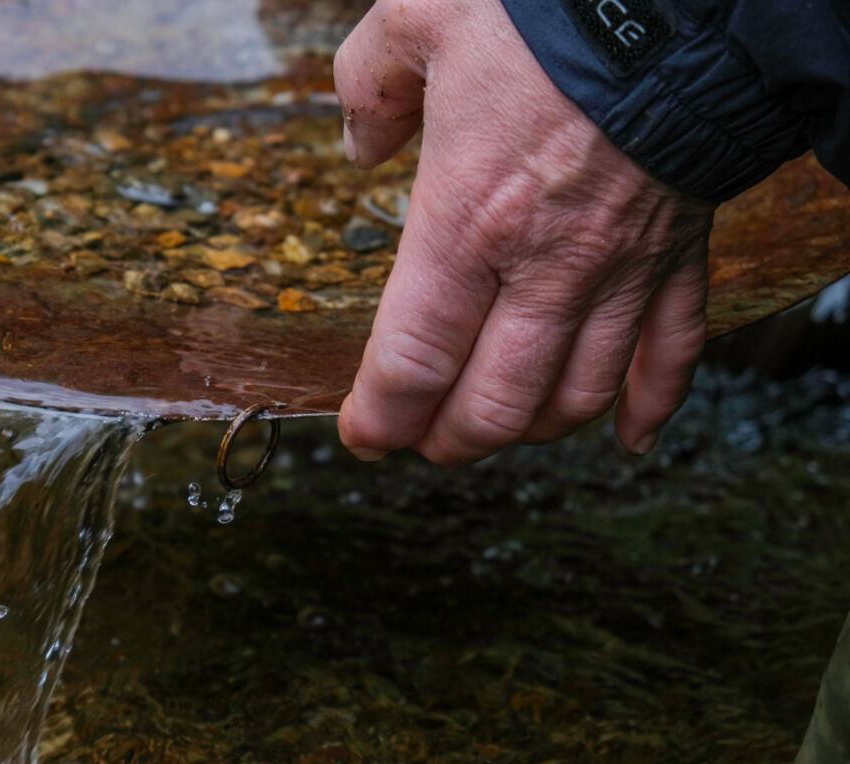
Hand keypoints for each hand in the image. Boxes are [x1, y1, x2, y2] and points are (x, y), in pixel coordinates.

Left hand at [334, 0, 714, 464]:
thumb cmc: (544, 6)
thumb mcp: (417, 22)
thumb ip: (370, 90)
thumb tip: (360, 145)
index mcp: (466, 221)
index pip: (414, 361)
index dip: (381, 417)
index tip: (363, 434)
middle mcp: (545, 266)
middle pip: (495, 403)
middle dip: (448, 440)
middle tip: (420, 439)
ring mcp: (621, 268)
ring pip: (577, 395)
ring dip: (529, 429)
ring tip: (493, 430)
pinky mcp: (681, 253)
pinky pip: (673, 349)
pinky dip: (651, 403)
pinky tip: (627, 438)